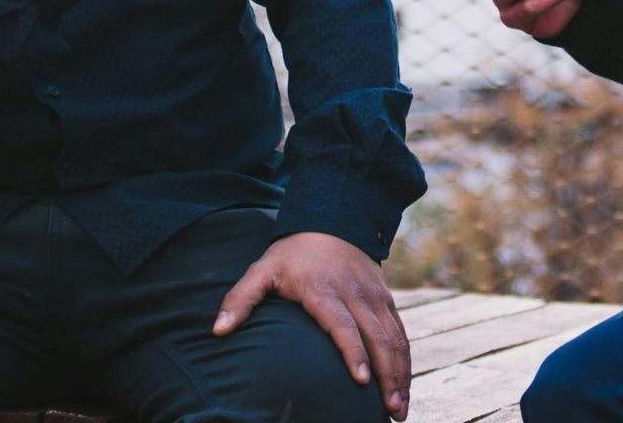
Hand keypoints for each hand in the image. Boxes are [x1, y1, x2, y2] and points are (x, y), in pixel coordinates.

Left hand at [213, 231, 410, 420]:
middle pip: (377, 339)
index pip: (343, 326)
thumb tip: (217, 331)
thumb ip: (241, 299)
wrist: (332, 219)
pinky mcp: (385, 299)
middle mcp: (355, 295)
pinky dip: (405, 360)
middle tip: (391, 413)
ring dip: (400, 374)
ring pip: (395, 339)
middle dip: (387, 377)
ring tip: (400, 410)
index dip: (353, 353)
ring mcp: (374, 298)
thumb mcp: (262, 270)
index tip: (360, 381)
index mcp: (324, 292)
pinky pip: (400, 332)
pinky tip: (403, 386)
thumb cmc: (292, 254)